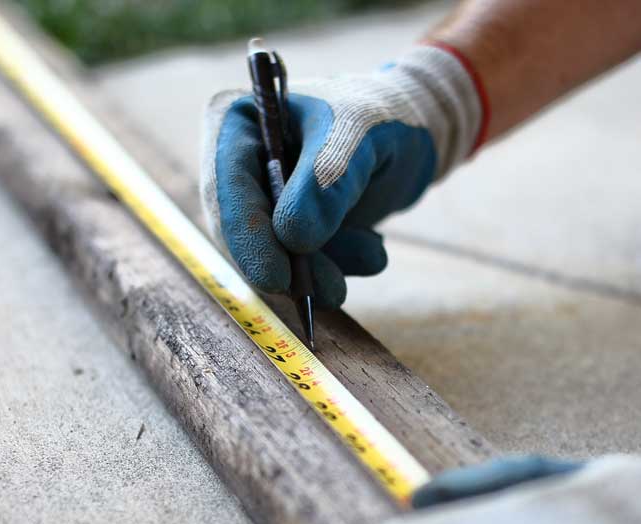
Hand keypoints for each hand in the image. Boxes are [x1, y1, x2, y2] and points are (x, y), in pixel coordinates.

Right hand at [200, 44, 484, 307]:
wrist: (414, 134)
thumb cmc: (378, 116)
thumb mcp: (355, 137)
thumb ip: (323, 184)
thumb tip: (292, 239)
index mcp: (237, 122)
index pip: (226, 186)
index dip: (247, 236)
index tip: (277, 278)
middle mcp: (239, 165)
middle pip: (242, 230)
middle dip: (287, 265)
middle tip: (330, 290)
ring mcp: (263, 200)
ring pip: (272, 255)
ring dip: (320, 271)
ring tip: (370, 256)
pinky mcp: (289, 229)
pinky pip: (301, 264)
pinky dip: (338, 264)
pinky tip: (371, 247)